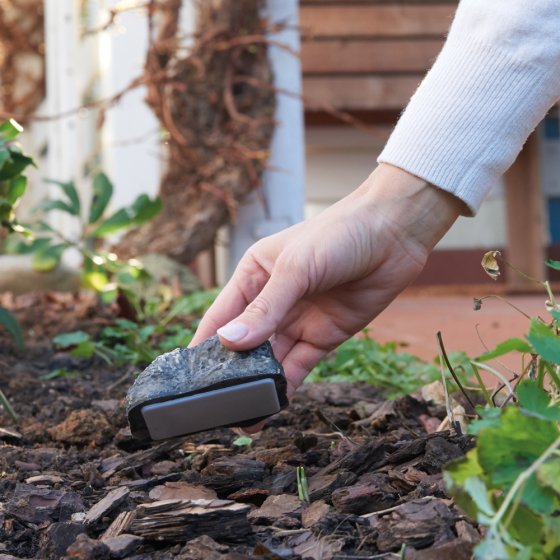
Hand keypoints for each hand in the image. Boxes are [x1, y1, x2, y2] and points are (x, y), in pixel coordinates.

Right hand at [190, 164, 464, 399]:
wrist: (394, 234)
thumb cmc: (338, 235)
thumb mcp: (295, 269)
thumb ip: (265, 308)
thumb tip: (228, 342)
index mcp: (253, 277)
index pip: (219, 318)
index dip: (203, 347)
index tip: (186, 379)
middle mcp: (271, 302)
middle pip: (244, 345)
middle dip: (231, 374)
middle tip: (214, 408)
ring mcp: (297, 321)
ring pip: (270, 362)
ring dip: (257, 387)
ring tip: (242, 416)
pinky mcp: (324, 337)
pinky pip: (299, 366)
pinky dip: (286, 386)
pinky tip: (274, 406)